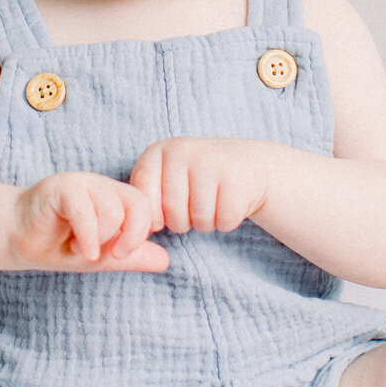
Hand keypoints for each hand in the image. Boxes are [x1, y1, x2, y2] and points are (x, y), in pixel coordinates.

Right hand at [11, 171, 168, 272]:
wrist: (18, 239)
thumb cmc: (59, 244)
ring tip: (79, 247)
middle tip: (108, 255)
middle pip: (137, 205)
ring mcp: (82, 184)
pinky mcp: (61, 188)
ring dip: (98, 240)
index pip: (147, 207)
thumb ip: (133, 257)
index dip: (141, 234)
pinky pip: (85, 210)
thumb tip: (166, 261)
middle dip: (127, 237)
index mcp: (116, 198)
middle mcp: (102, 186)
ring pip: (113, 211)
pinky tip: (77, 249)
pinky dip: (86, 237)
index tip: (122, 254)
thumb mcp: (103, 256)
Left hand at [129, 139, 268, 236]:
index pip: (143, 195)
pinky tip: (227, 202)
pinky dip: (225, 223)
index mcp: (159, 150)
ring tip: (211, 203)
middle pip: (172, 212)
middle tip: (192, 208)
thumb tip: (139, 235)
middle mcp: (183, 150)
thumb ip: (147, 200)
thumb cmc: (196, 180)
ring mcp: (211, 162)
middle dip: (182, 222)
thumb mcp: (167, 179)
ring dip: (205, 224)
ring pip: (200, 220)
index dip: (153, 216)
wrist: (246, 165)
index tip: (162, 218)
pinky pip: (224, 222)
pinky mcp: (237, 180)